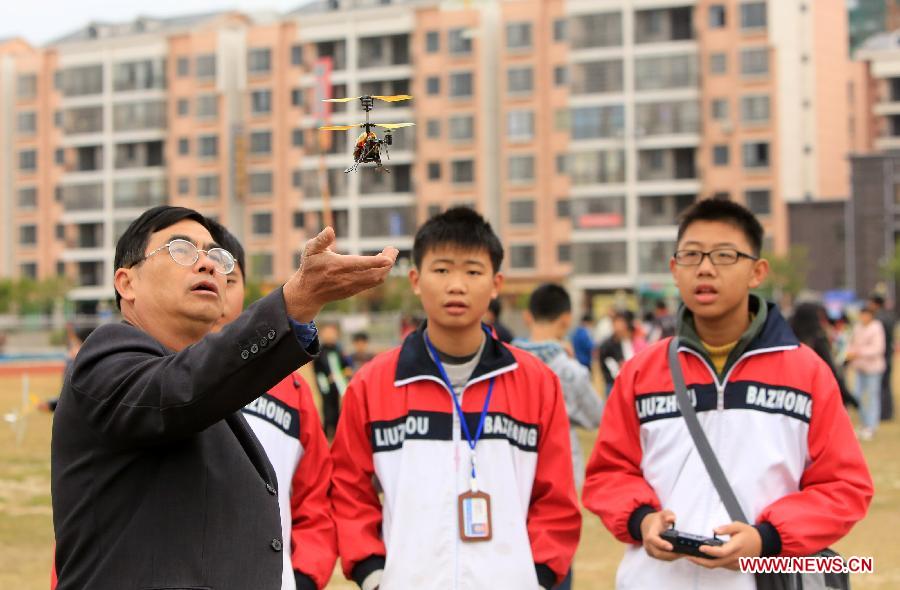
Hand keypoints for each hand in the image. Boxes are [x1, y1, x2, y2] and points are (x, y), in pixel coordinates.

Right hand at [284, 227, 398, 321]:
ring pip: (376, 279)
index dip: (376, 262)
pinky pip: (373, 282)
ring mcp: (352, 287)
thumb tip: (330, 229)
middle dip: (388, 262)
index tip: (389, 257)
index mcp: (337, 267)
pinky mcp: (355, 291)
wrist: (308, 293)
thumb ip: (321, 239)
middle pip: (374, 274)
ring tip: (389, 254)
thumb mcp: (310, 250)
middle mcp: (346, 278)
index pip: (360, 264)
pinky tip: (381, 263)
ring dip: (386, 268)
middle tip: (393, 249)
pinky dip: (381, 273)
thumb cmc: (310, 267)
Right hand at [640, 509, 682, 561]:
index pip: (653, 540)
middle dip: (672, 554)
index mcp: (649, 533)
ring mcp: (650, 550)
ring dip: (673, 557)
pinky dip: (671, 557)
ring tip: (685, 554)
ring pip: (662, 557)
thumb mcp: (662, 514)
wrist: (647, 525)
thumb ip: (668, 514)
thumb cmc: (656, 520)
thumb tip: (671, 519)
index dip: (661, 544)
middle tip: (684, 553)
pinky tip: (680, 554)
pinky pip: (663, 558)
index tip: (671, 547)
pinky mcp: (653, 554)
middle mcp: (648, 543)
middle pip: (659, 553)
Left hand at [688, 521, 761, 569]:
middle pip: (716, 563)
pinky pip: (722, 566)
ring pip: (718, 566)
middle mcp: (736, 557)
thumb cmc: (750, 534)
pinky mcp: (735, 566)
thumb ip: (726, 528)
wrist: (762, 544)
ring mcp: (736, 564)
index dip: (710, 551)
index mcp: (736, 546)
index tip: (700, 548)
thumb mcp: (739, 526)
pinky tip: (704, 558)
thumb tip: (715, 530)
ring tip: (693, 556)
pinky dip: (712, 563)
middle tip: (689, 556)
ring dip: (705, 563)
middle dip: (701, 561)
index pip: (721, 552)